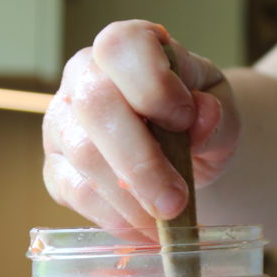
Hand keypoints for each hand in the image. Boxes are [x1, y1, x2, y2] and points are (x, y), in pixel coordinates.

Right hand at [42, 19, 241, 231]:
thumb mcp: (219, 107)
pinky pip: (76, 194)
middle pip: (95, 107)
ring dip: (129, 197)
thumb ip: (216, 111)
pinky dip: (115, 218)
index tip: (185, 117)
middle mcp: (83, 79)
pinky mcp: (57, 170)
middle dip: (139, 161)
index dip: (151, 83)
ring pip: (83, 156)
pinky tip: (145, 229)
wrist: (183, 149)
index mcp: (126, 48)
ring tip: (167, 220)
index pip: (120, 47)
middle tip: (175, 201)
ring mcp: (62, 125)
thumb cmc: (196, 117)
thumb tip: (203, 115)